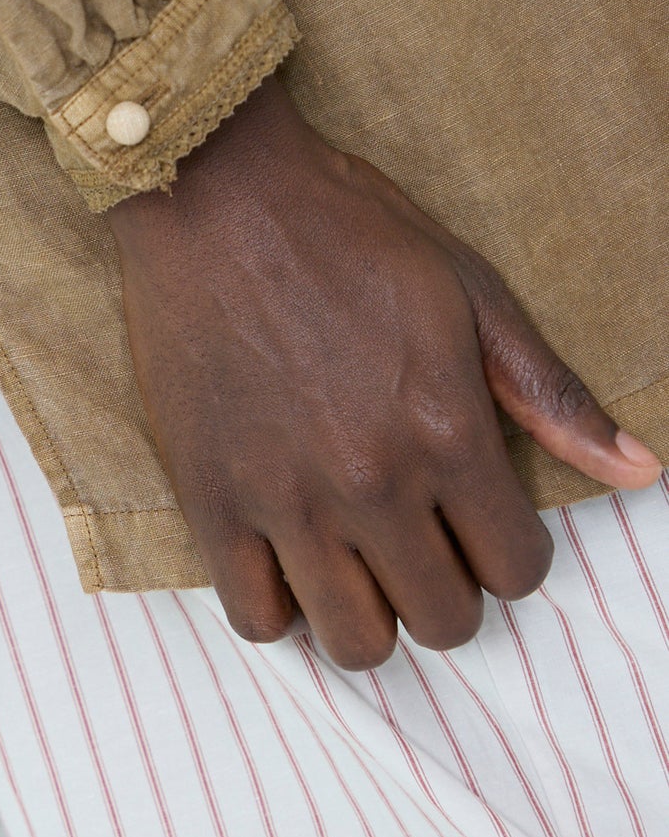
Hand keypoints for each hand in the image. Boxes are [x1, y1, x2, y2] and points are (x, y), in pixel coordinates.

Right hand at [106, 75, 661, 669]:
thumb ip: (550, 393)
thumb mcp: (471, 293)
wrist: (218, 196)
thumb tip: (639, 468)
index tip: (483, 527)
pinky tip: (290, 564)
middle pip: (441, 620)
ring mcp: (285, 499)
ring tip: (358, 569)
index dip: (510, 557)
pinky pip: (255, 616)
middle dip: (447, 596)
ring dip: (370, 619)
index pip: (514, 569)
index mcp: (447, 430)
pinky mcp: (211, 499)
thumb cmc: (348, 231)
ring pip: (353, 641)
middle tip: (423, 550)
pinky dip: (281, 610)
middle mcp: (371, 481)